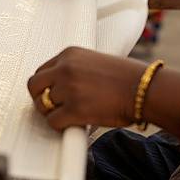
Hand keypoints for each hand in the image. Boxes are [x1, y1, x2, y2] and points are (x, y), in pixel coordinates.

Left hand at [28, 47, 145, 130]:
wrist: (146, 89)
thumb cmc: (127, 78)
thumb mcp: (95, 62)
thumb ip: (74, 70)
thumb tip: (60, 88)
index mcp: (70, 54)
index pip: (42, 70)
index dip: (46, 86)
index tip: (53, 94)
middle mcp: (65, 68)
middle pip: (34, 85)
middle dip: (39, 98)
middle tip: (51, 107)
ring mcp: (69, 88)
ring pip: (41, 104)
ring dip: (51, 113)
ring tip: (66, 115)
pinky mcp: (74, 109)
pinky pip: (52, 121)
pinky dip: (59, 126)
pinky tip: (72, 124)